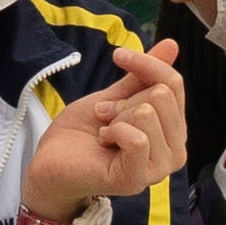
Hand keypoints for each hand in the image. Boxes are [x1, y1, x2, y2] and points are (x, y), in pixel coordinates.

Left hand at [18, 42, 187, 218]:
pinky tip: (103, 141)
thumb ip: (144, 76)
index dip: (146, 63)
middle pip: (162, 96)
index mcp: (173, 130)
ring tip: (104, 132)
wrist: (51, 161)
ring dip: (116, 117)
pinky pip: (137, 139)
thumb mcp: (115, 96)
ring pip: (148, 113)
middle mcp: (174, 151)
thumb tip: (171, 45)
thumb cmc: (83, 132)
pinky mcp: (136, 179)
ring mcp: (157, 169)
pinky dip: (113, 131)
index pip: (174, 83)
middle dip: (124, 100)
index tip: (118, 56)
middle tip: (105, 117)